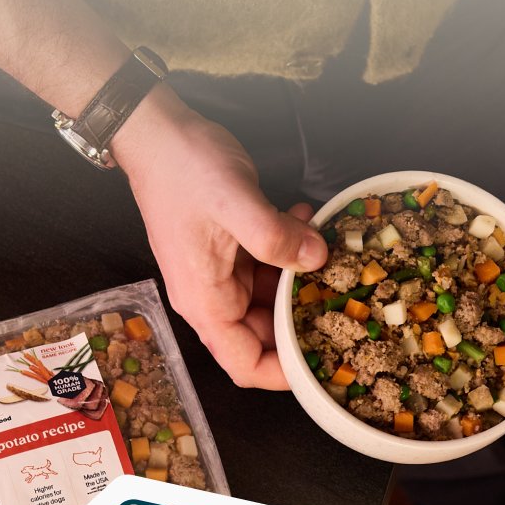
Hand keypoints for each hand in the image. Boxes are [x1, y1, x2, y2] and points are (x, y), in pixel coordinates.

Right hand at [112, 83, 328, 389]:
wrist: (156, 132)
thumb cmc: (184, 170)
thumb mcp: (235, 202)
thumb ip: (276, 237)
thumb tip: (318, 259)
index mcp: (206, 301)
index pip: (246, 364)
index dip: (285, 373)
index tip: (327, 360)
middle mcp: (212, 295)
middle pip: (265, 334)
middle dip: (306, 319)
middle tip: (348, 300)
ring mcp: (222, 271)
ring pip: (273, 297)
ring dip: (303, 277)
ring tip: (330, 249)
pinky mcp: (232, 247)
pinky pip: (269, 263)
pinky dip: (292, 248)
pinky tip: (307, 220)